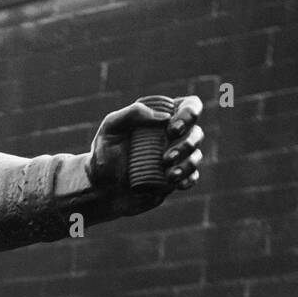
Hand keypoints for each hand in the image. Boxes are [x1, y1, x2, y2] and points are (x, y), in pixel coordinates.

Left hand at [86, 94, 204, 197]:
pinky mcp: (175, 178)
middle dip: (187, 144)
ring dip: (187, 164)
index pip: (190, 106)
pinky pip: (192, 176)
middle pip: (196, 133)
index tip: (172, 129)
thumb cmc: (104, 155)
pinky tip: (177, 183)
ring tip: (169, 176)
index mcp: (162, 117)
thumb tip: (164, 117)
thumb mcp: (111, 128)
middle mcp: (173, 136)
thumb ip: (133, 113)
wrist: (101, 190)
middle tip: (166, 158)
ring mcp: (176, 158)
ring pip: (195, 156)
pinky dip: (188, 179)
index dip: (189, 114)